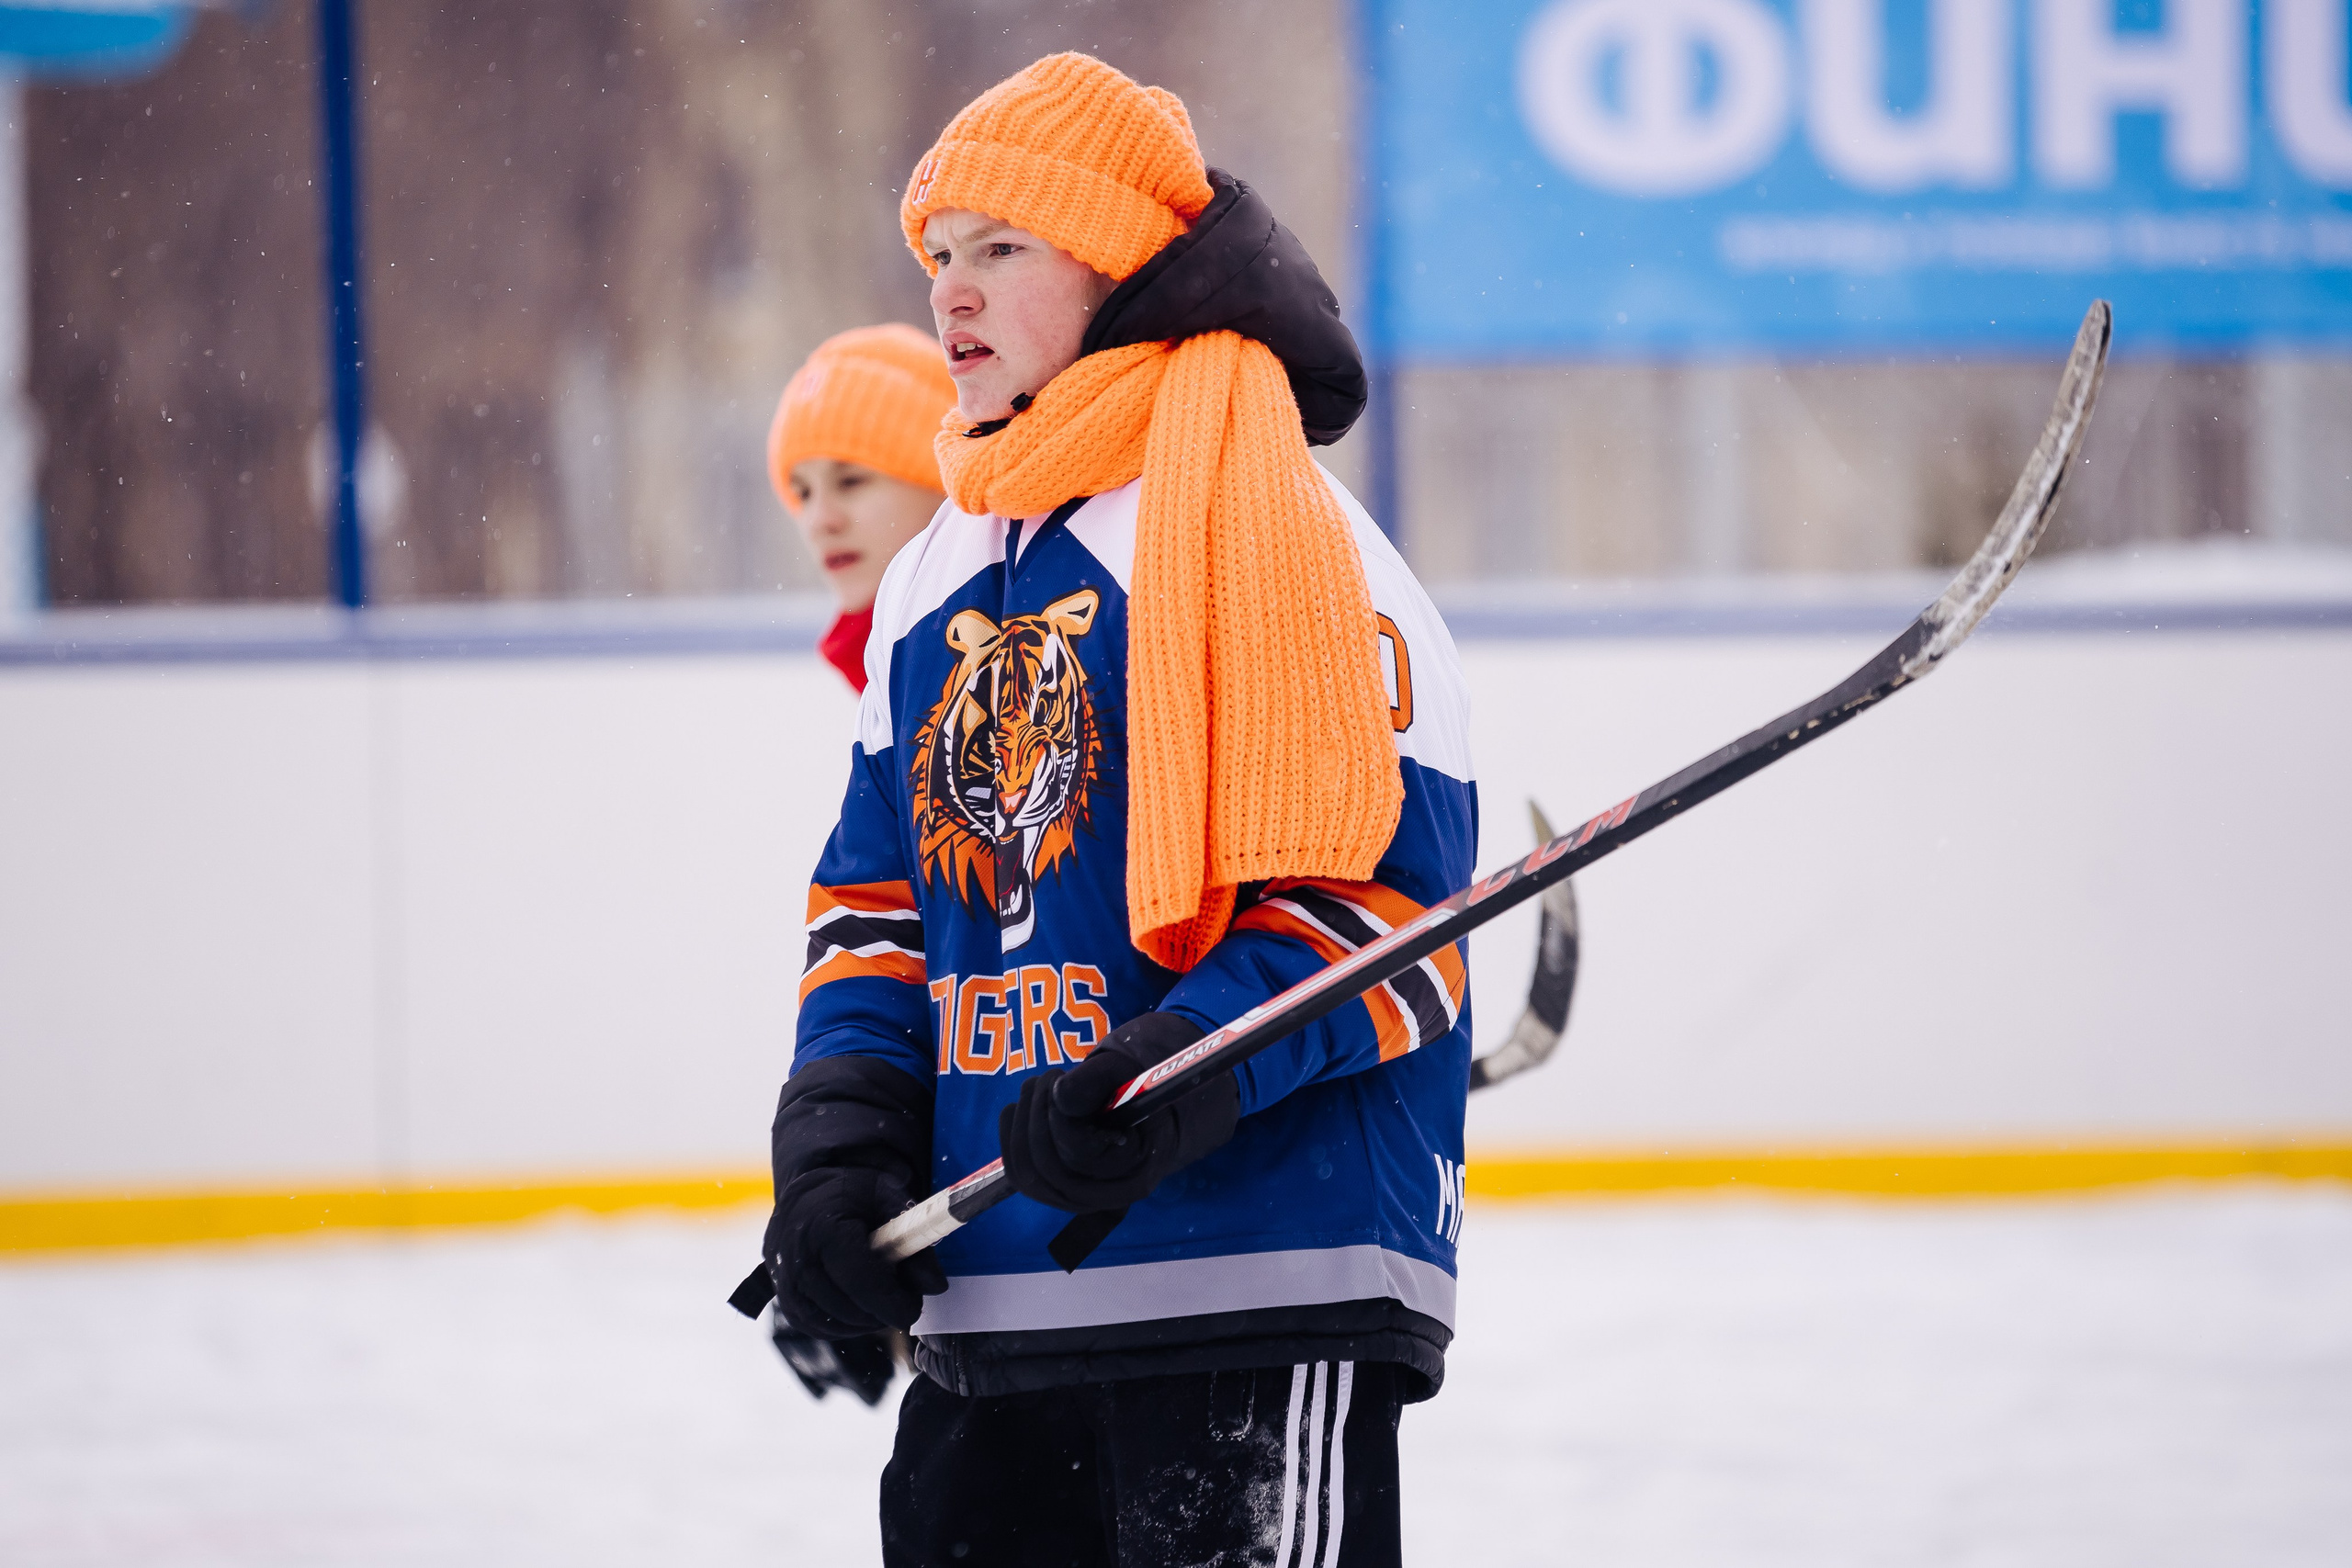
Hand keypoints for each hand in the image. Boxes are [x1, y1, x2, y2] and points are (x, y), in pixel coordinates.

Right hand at [764, 1167, 948, 1338]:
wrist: (811, 1194)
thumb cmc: (854, 1195)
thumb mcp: (890, 1199)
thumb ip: (915, 1239)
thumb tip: (935, 1286)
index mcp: (823, 1227)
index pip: (858, 1279)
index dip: (890, 1301)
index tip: (913, 1309)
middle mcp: (796, 1256)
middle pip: (845, 1306)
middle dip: (880, 1313)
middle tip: (903, 1302)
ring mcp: (784, 1280)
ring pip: (830, 1323)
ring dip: (863, 1322)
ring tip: (883, 1302)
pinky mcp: (783, 1297)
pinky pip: (815, 1327)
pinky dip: (843, 1326)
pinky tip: (861, 1309)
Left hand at [999, 1012, 1238, 1213]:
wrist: (1137, 1114)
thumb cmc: (1135, 1093)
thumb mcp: (1128, 1077)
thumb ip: (1098, 1081)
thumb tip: (1059, 1094)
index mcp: (1133, 1176)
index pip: (1081, 1155)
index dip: (1063, 1117)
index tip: (1063, 1080)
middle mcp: (1100, 1200)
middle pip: (1046, 1168)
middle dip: (1037, 1113)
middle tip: (1050, 1077)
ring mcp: (1070, 1200)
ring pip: (1025, 1172)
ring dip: (1022, 1119)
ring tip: (1039, 1085)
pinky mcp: (1046, 1192)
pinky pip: (1013, 1169)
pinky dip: (1010, 1131)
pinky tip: (1025, 1104)